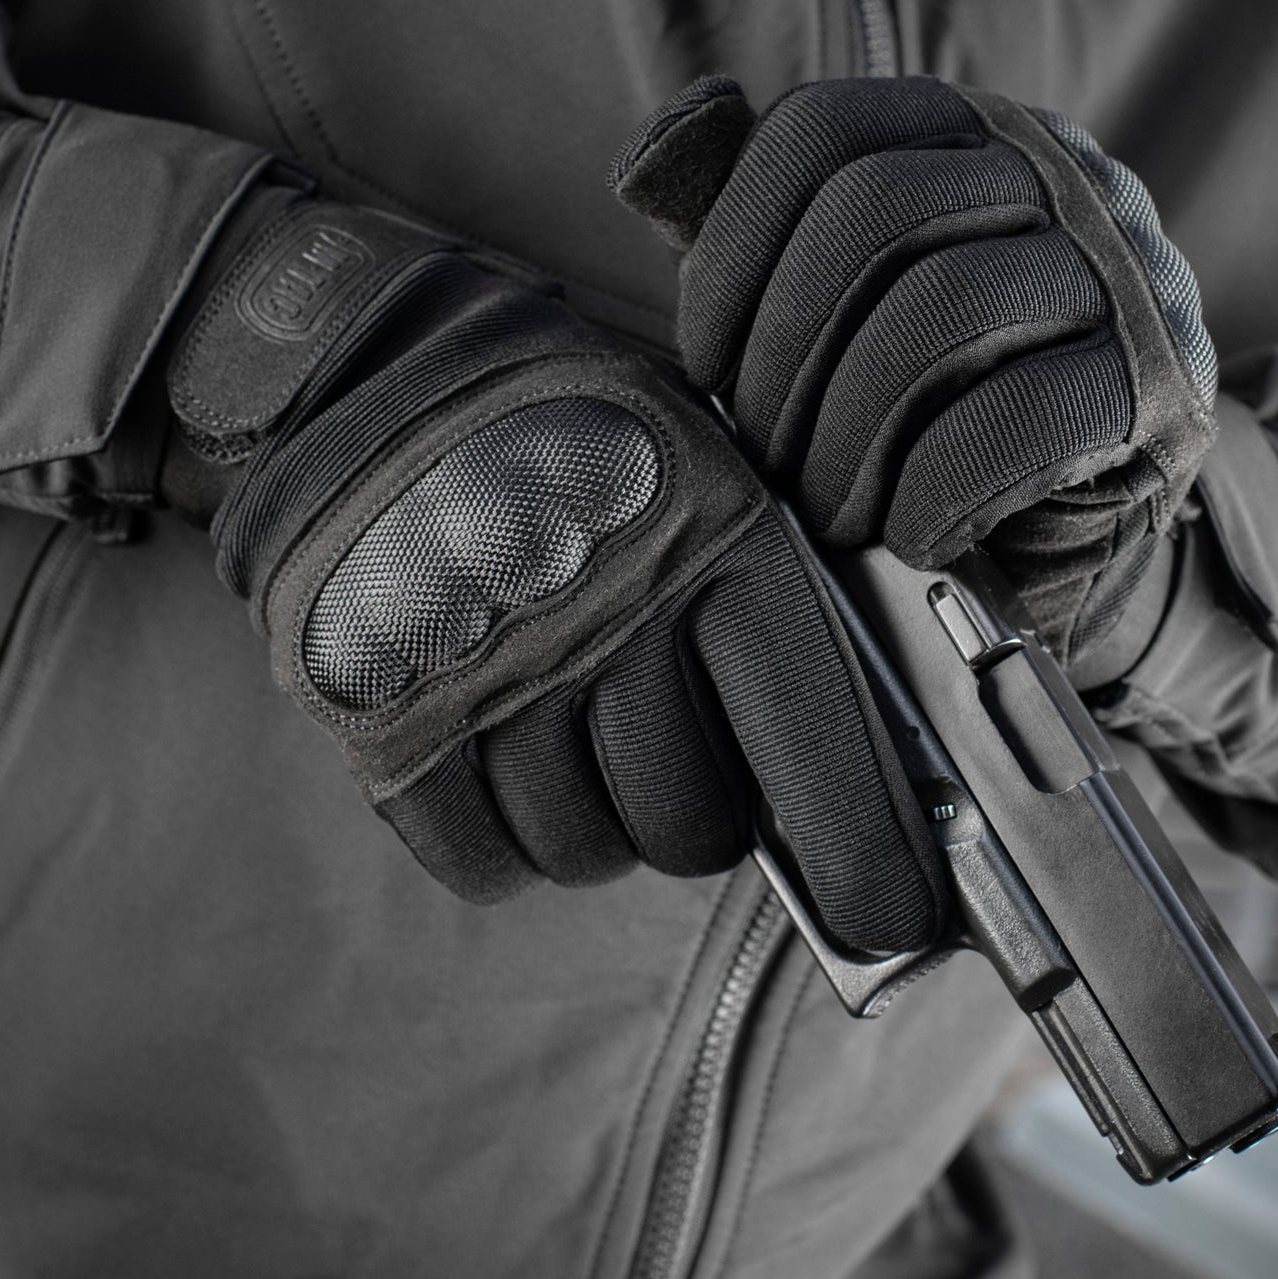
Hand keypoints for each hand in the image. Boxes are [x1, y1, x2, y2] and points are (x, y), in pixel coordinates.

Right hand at [163, 191, 944, 951]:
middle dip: (705, 819)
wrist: (388, 364)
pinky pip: (482, 861)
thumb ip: (784, 599)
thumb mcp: (712, 472)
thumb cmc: (582, 429)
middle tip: (686, 757)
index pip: (813, 745)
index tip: (890, 915)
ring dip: (602, 823)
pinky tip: (513, 765)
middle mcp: (614, 622)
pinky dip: (507, 841)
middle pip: (693, 831)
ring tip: (586, 735)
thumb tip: (870, 763)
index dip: (862, 852)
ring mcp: (496, 674)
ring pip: (588, 852)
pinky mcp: (390, 715)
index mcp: (718, 547)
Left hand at [609, 75, 1216, 658]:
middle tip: (764, 456)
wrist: (1074, 521)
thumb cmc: (932, 401)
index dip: (732, 249)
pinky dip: (934, 490)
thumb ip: (752, 225)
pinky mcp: (1161, 387)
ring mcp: (1125, 271)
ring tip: (826, 507)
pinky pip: (1018, 419)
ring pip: (941, 309)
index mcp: (966, 130)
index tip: (704, 362)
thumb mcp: (834, 302)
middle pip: (874, 213)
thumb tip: (653, 157)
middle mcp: (1059, 172)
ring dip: (847, 434)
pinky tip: (911, 532)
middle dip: (784, 357)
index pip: (821, 130)